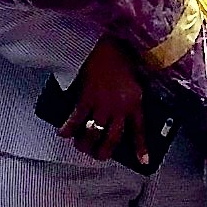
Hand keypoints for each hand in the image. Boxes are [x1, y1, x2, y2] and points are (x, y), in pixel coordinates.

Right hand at [57, 37, 156, 162]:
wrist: (102, 44)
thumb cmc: (119, 57)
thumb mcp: (135, 78)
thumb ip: (132, 97)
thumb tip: (125, 113)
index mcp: (135, 102)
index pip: (139, 130)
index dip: (141, 147)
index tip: (143, 162)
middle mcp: (119, 107)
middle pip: (112, 138)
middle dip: (105, 151)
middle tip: (99, 156)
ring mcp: (101, 104)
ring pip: (94, 133)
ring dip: (86, 144)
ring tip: (82, 147)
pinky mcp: (85, 98)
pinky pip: (76, 120)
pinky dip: (68, 129)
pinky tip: (63, 134)